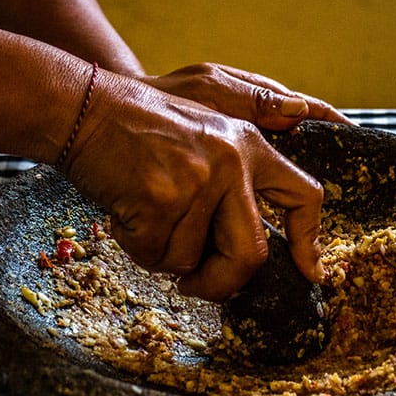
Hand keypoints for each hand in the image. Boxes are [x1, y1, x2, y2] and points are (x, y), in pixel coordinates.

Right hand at [61, 68, 324, 300]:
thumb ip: (237, 179)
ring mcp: (197, 181)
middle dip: (223, 283)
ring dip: (163, 254)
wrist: (84, 110)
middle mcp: (232, 162)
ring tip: (144, 216)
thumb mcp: (205, 133)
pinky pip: (154, 255)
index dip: (309, 242)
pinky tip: (126, 213)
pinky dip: (136, 246)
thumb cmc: (140, 129)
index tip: (311, 272)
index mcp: (249, 145)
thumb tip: (253, 247)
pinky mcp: (161, 200)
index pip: (304, 196)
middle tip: (196, 286)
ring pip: (190, 261)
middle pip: (251, 254)